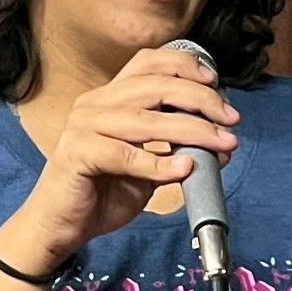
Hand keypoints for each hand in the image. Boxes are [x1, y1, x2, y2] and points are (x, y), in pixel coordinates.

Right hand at [3, 48, 239, 270]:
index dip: (183, 66)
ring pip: (147, 120)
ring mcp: (83, 127)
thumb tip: (218, 143)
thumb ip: (173, 149)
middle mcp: (94, 104)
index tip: (214, 82)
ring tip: (221, 145)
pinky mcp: (77, 153)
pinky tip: (184, 170)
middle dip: (200, 100)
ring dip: (192, 131)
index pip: (147, 63)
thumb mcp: (146, 167)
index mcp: (108, 98)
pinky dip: (159, 164)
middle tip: (230, 120)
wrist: (61, 226)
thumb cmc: (101, 194)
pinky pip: (126, 155)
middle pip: (155, 86)